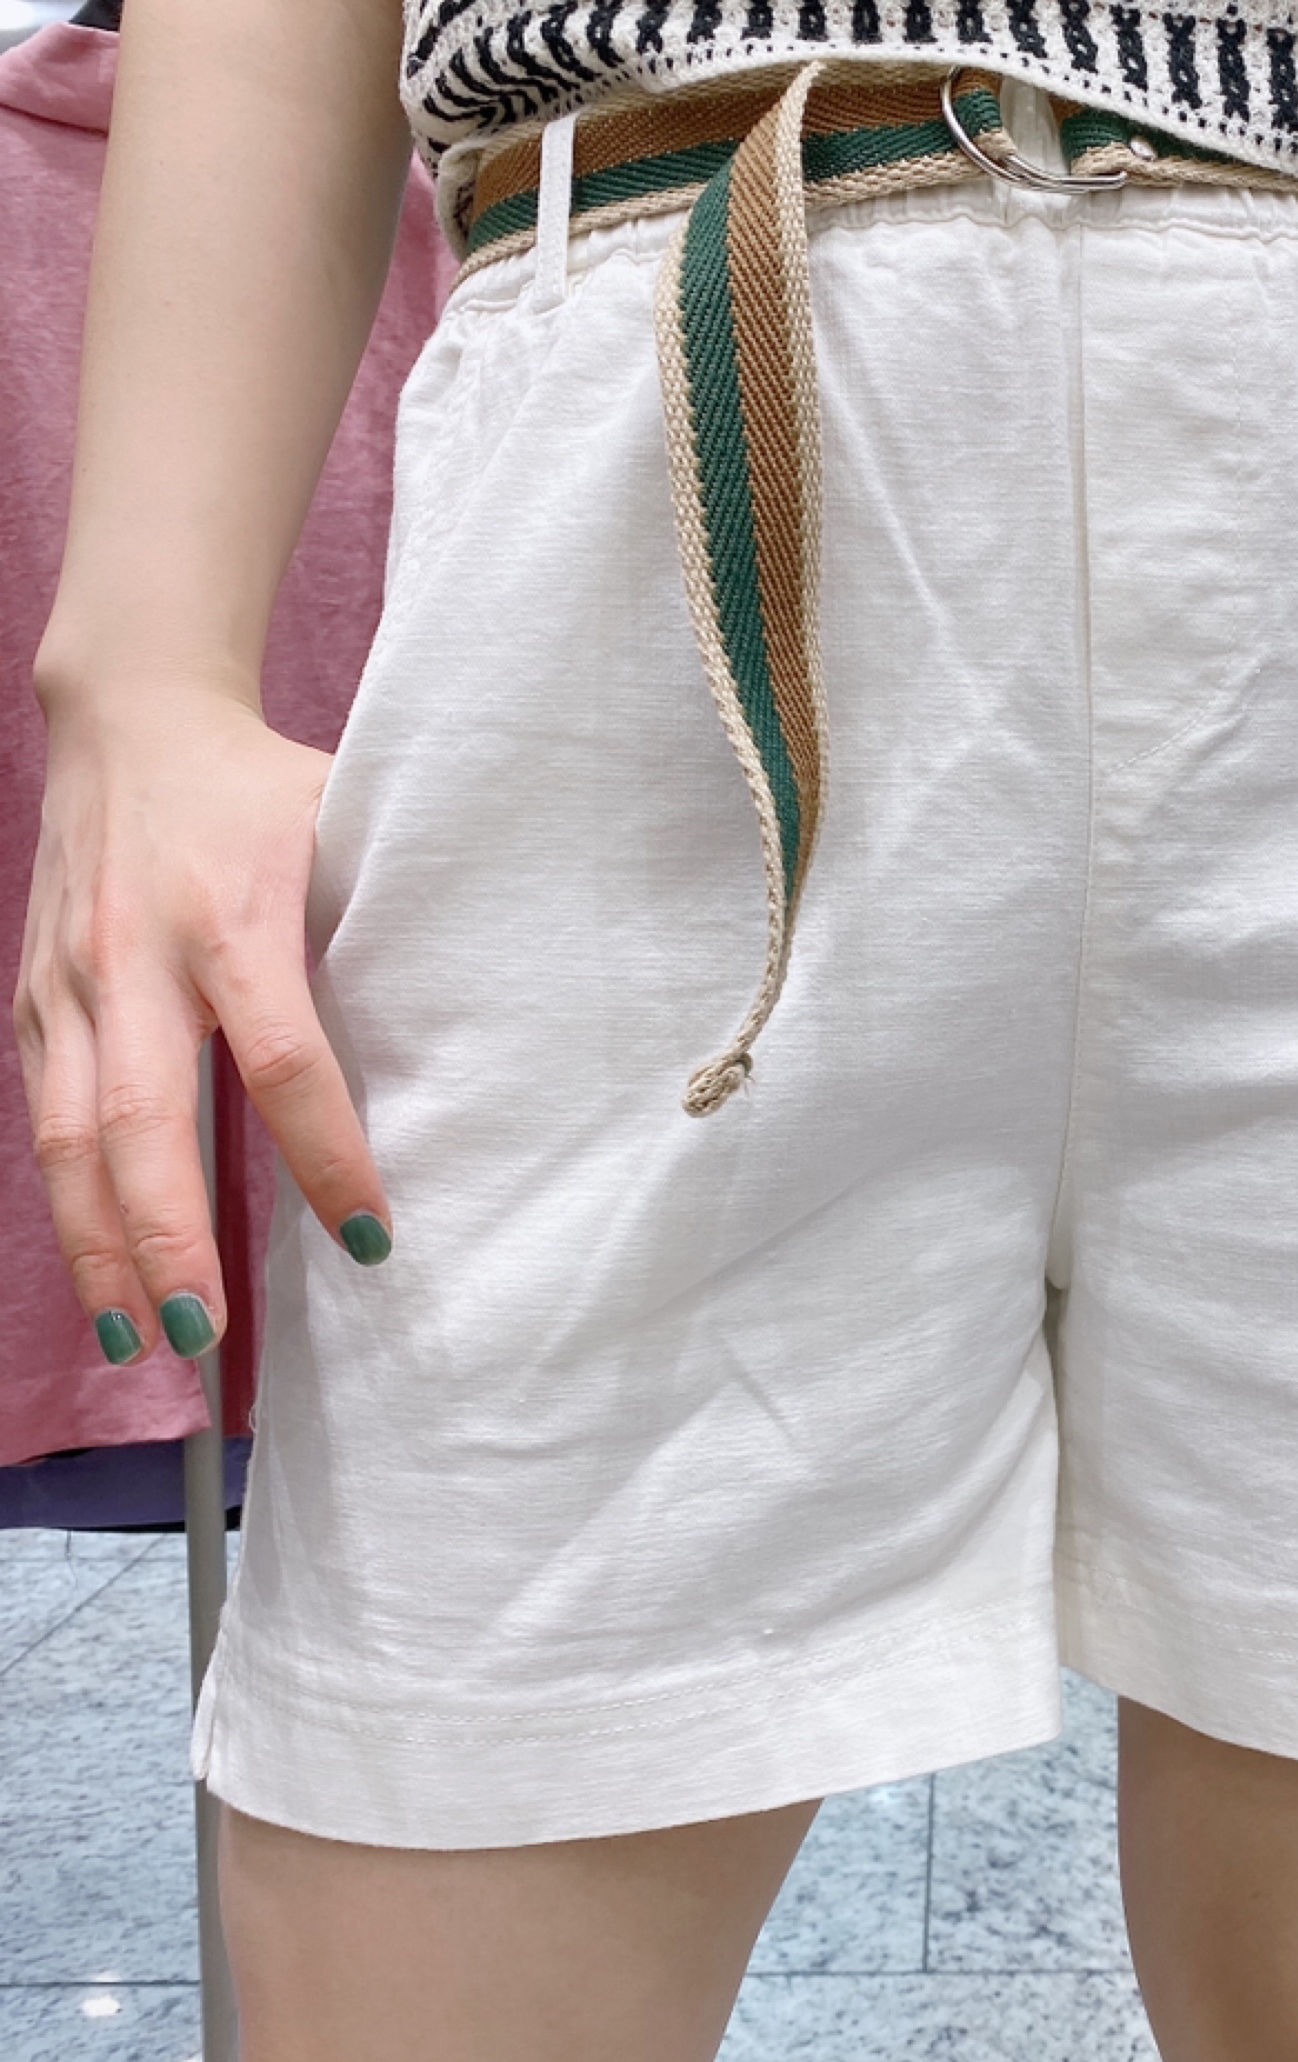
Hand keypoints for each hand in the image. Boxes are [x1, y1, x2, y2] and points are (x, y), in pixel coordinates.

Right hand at [13, 679, 388, 1365]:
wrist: (126, 718)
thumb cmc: (257, 786)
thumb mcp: (339, 823)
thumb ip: (390, 913)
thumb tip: (489, 1017)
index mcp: (231, 914)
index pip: (284, 1058)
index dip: (326, 1155)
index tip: (370, 1236)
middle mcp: (137, 956)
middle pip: (145, 1121)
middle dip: (171, 1237)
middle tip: (206, 1335)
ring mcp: (71, 983)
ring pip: (72, 1139)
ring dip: (103, 1249)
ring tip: (144, 1343)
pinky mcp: (33, 1001)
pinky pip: (45, 1120)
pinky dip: (70, 1206)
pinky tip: (102, 1278)